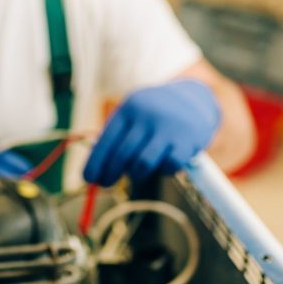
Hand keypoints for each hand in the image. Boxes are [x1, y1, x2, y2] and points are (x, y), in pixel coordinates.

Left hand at [83, 79, 220, 185]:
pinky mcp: (187, 141)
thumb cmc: (153, 115)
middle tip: (106, 184)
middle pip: (122, 154)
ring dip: (135, 174)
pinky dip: (162, 171)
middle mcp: (147, 116)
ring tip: (135, 173)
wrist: (194, 99)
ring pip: (143, 164)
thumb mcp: (133, 116)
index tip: (88, 179)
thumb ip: (115, 139)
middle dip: (110, 173)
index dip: (95, 163)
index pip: (106, 140)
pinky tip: (162, 164)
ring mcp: (168, 128)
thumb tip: (95, 173)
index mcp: (129, 108)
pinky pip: (168, 167)